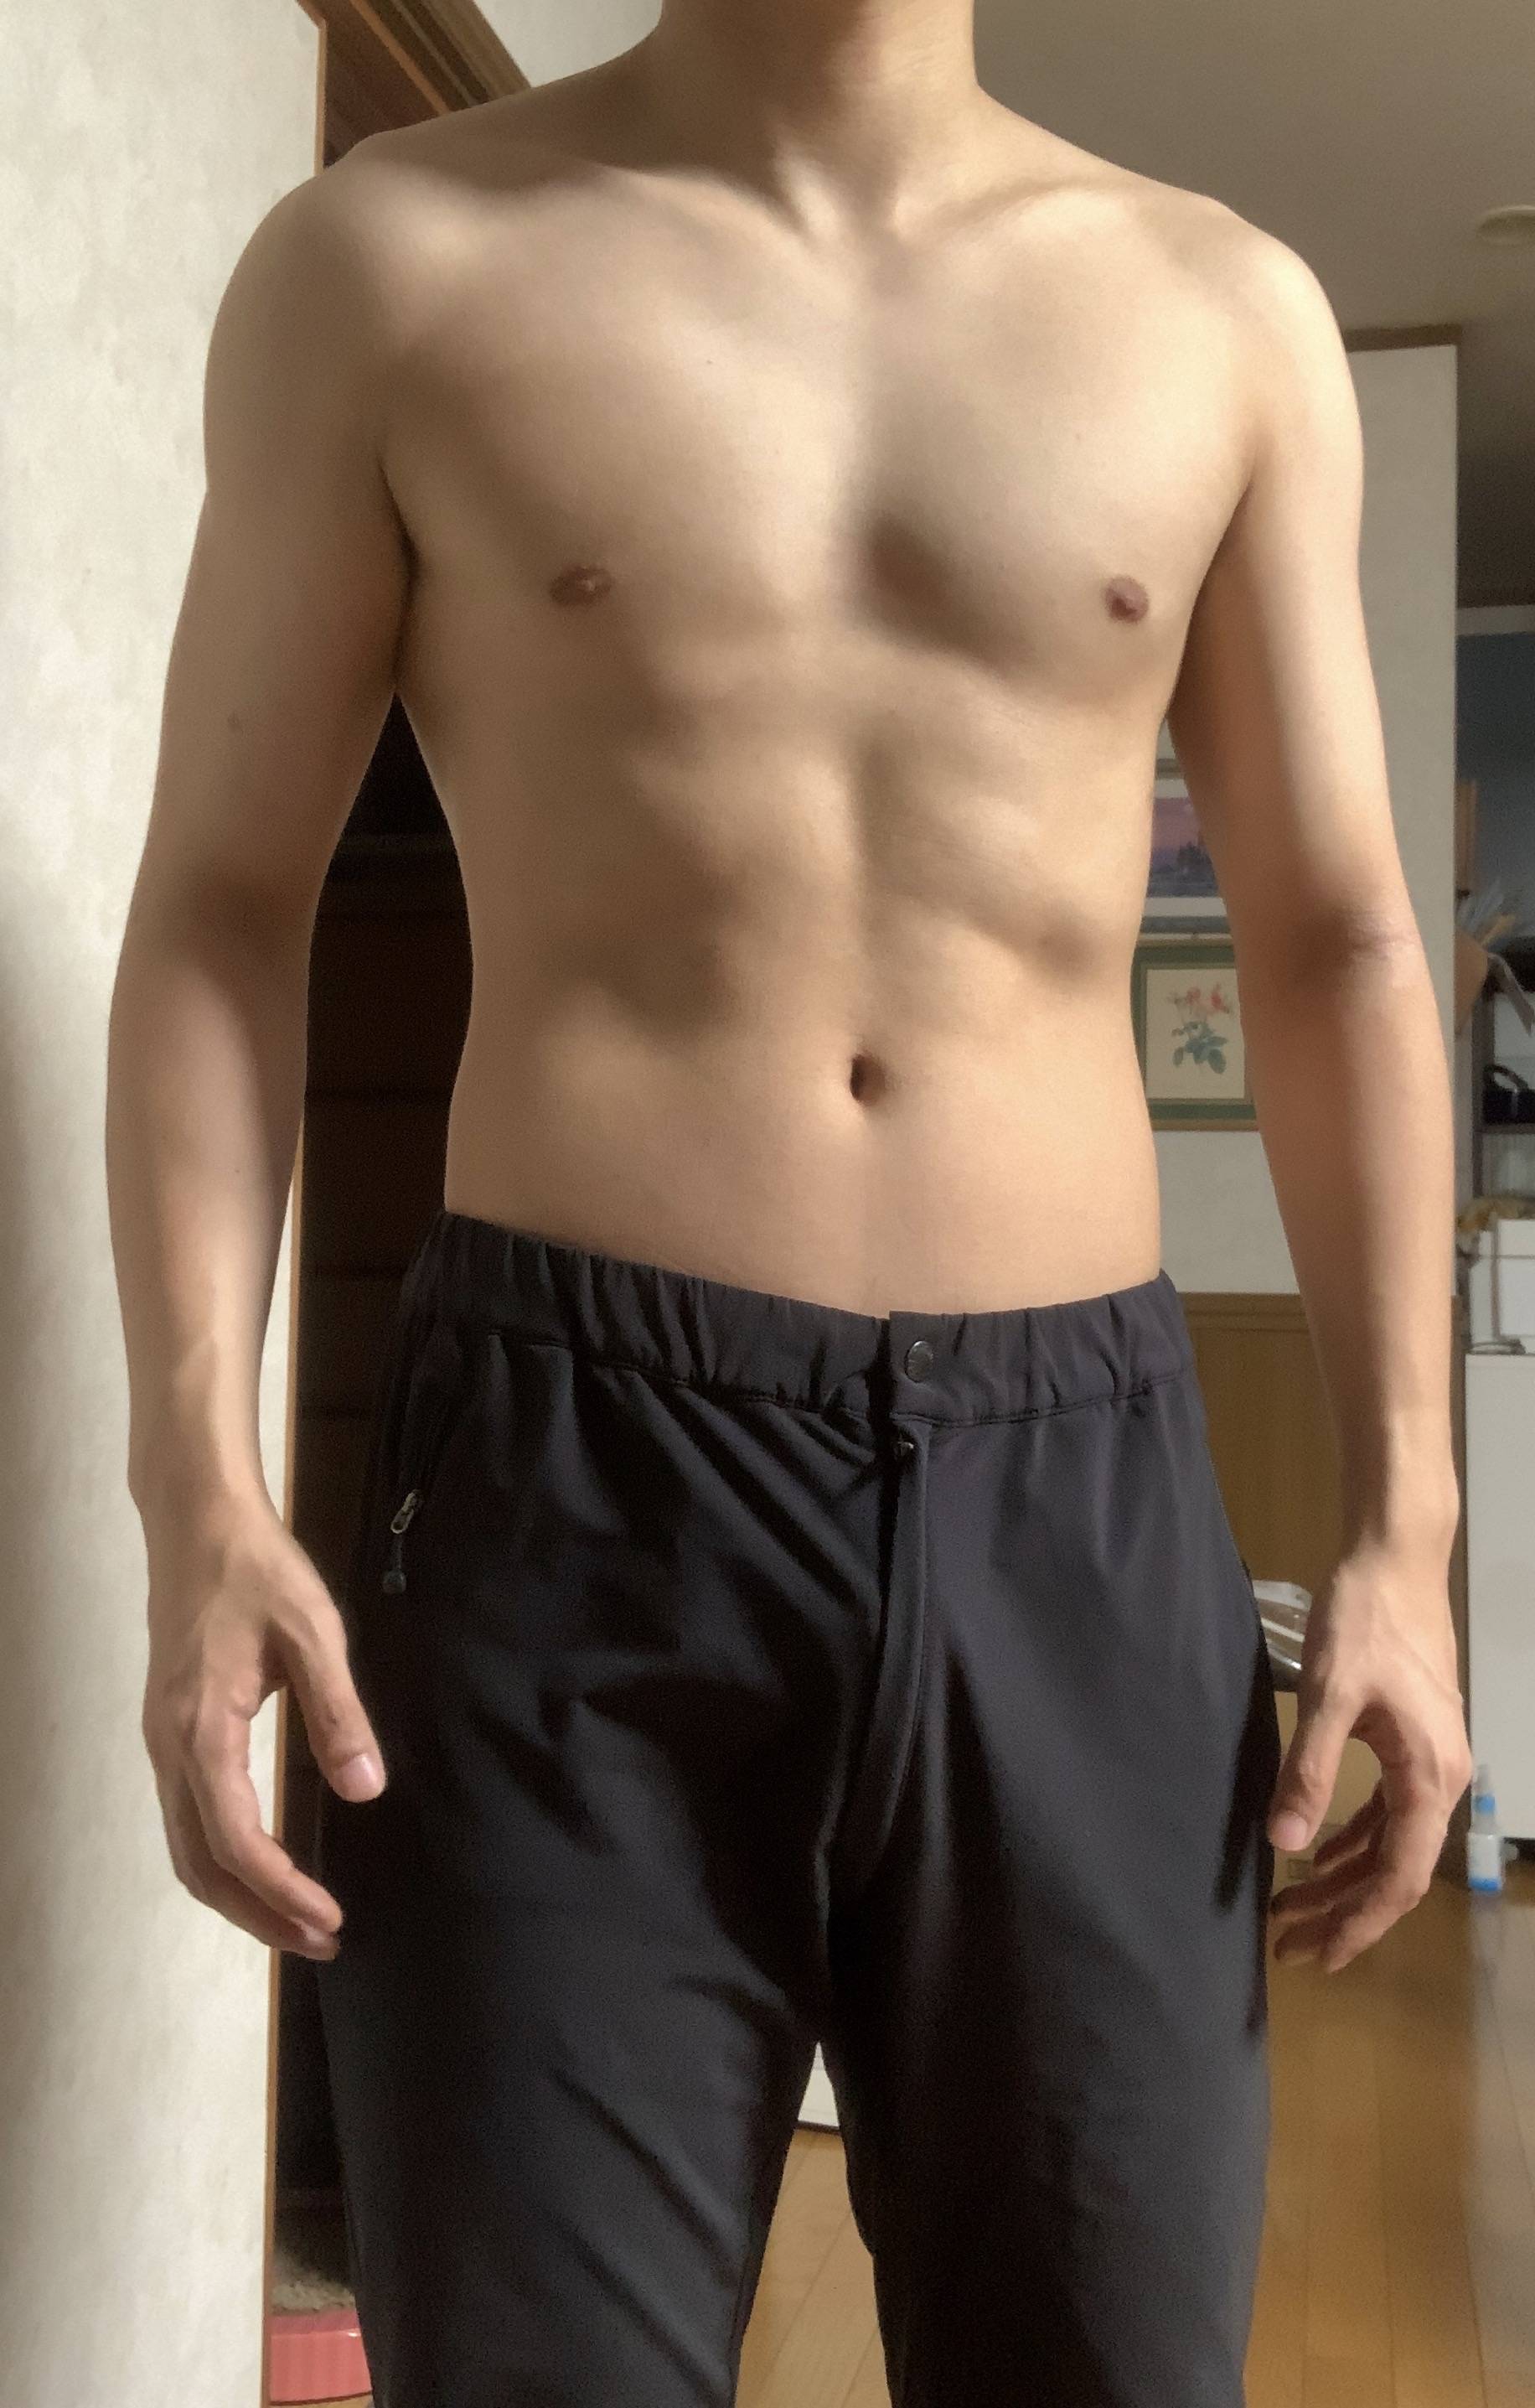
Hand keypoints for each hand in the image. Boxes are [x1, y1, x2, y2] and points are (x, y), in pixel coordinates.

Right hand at [140, 1488, 384, 1958]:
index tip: (330, 1919)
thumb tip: (366, 1789)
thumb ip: (338, 1711)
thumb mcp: (313, 1631)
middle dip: (259, 1915)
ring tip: (299, 1921)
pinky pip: (186, 1820)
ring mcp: (163, 1743)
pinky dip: (222, 1861)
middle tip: (322, 1940)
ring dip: (239, 1896)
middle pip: (201, 1864)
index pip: (235, 1841)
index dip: (281, 1891)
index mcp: (203, 1730)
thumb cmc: (258, 1571)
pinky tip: (264, 1865)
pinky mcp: (171, 1732)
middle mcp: (170, 1749)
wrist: (197, 1523)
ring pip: (187, 1849)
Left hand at [1265, 1534, 1472, 1972]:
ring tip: (1290, 1909)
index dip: (1358, 1923)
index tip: (1318, 1956)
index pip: (1397, 1877)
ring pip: (1389, 1843)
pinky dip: (1353, 1839)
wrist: (1396, 1560)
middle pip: (1394, 1870)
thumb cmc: (1365, 1621)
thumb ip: (1309, 1770)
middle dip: (1342, 1912)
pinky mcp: (1413, 1742)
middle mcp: (1441, 1780)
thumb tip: (1286, 1844)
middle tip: (1288, 1945)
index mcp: (1429, 1778)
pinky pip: (1387, 1812)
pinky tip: (1318, 1853)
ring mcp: (1430, 1762)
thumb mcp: (1330, 1695)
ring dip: (1342, 1879)